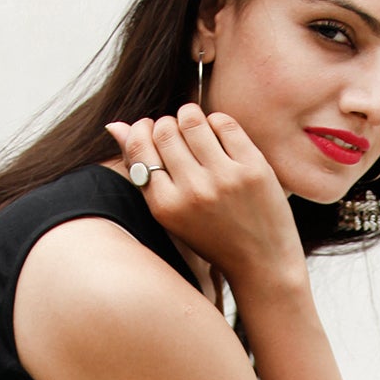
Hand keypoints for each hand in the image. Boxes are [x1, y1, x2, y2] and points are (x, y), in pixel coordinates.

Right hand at [105, 108, 304, 289]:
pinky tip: (220, 136)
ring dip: (191, 115)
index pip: (139, 147)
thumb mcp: (173, 214)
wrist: (263, 264)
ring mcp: (224, 179)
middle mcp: (193, 192)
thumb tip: (115, 126)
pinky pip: (224, 123)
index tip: (152, 131)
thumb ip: (144, 172)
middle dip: (168, 124)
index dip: (142, 130)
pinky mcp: (253, 168)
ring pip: (192, 119)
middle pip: (165, 130)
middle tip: (178, 133)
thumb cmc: (213, 238)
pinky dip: (217, 122)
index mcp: (166, 207)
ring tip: (196, 127)